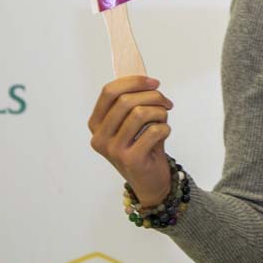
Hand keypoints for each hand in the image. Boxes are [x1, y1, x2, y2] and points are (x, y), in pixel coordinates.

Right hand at [88, 75, 173, 206]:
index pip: (109, 92)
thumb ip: (134, 102)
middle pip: (126, 100)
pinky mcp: (130, 160)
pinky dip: (165, 128)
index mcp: (96, 124)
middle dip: (153, 96)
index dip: (133, 82)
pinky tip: (164, 133)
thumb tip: (146, 80)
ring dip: (160, 112)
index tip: (154, 82)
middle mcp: (99, 137)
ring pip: (140, 113)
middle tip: (166, 103)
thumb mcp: (133, 123)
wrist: (150, 181)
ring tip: (164, 118)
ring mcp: (113, 150)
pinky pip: (153, 131)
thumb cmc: (143, 146)